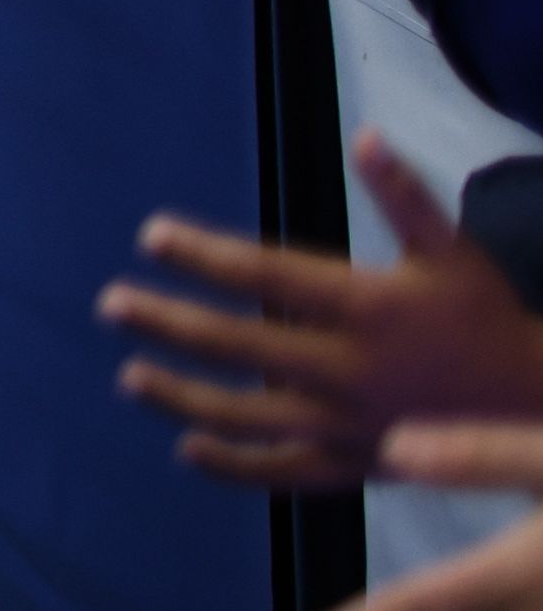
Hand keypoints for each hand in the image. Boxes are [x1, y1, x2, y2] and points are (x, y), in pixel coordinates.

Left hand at [102, 134, 542, 489]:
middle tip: (111, 305)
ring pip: (251, 418)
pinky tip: (189, 451)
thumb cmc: (487, 317)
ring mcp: (351, 425)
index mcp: (369, 309)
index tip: (151, 236)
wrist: (538, 408)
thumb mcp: (456, 252)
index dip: (205, 255)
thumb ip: (407, 197)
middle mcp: (351, 371)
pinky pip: (287, 473)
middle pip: (242, 348)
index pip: (268, 277)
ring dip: (184, 399)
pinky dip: (237, 468)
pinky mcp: (358, 466)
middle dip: (171, 325)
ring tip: (130, 377)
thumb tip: (366, 137)